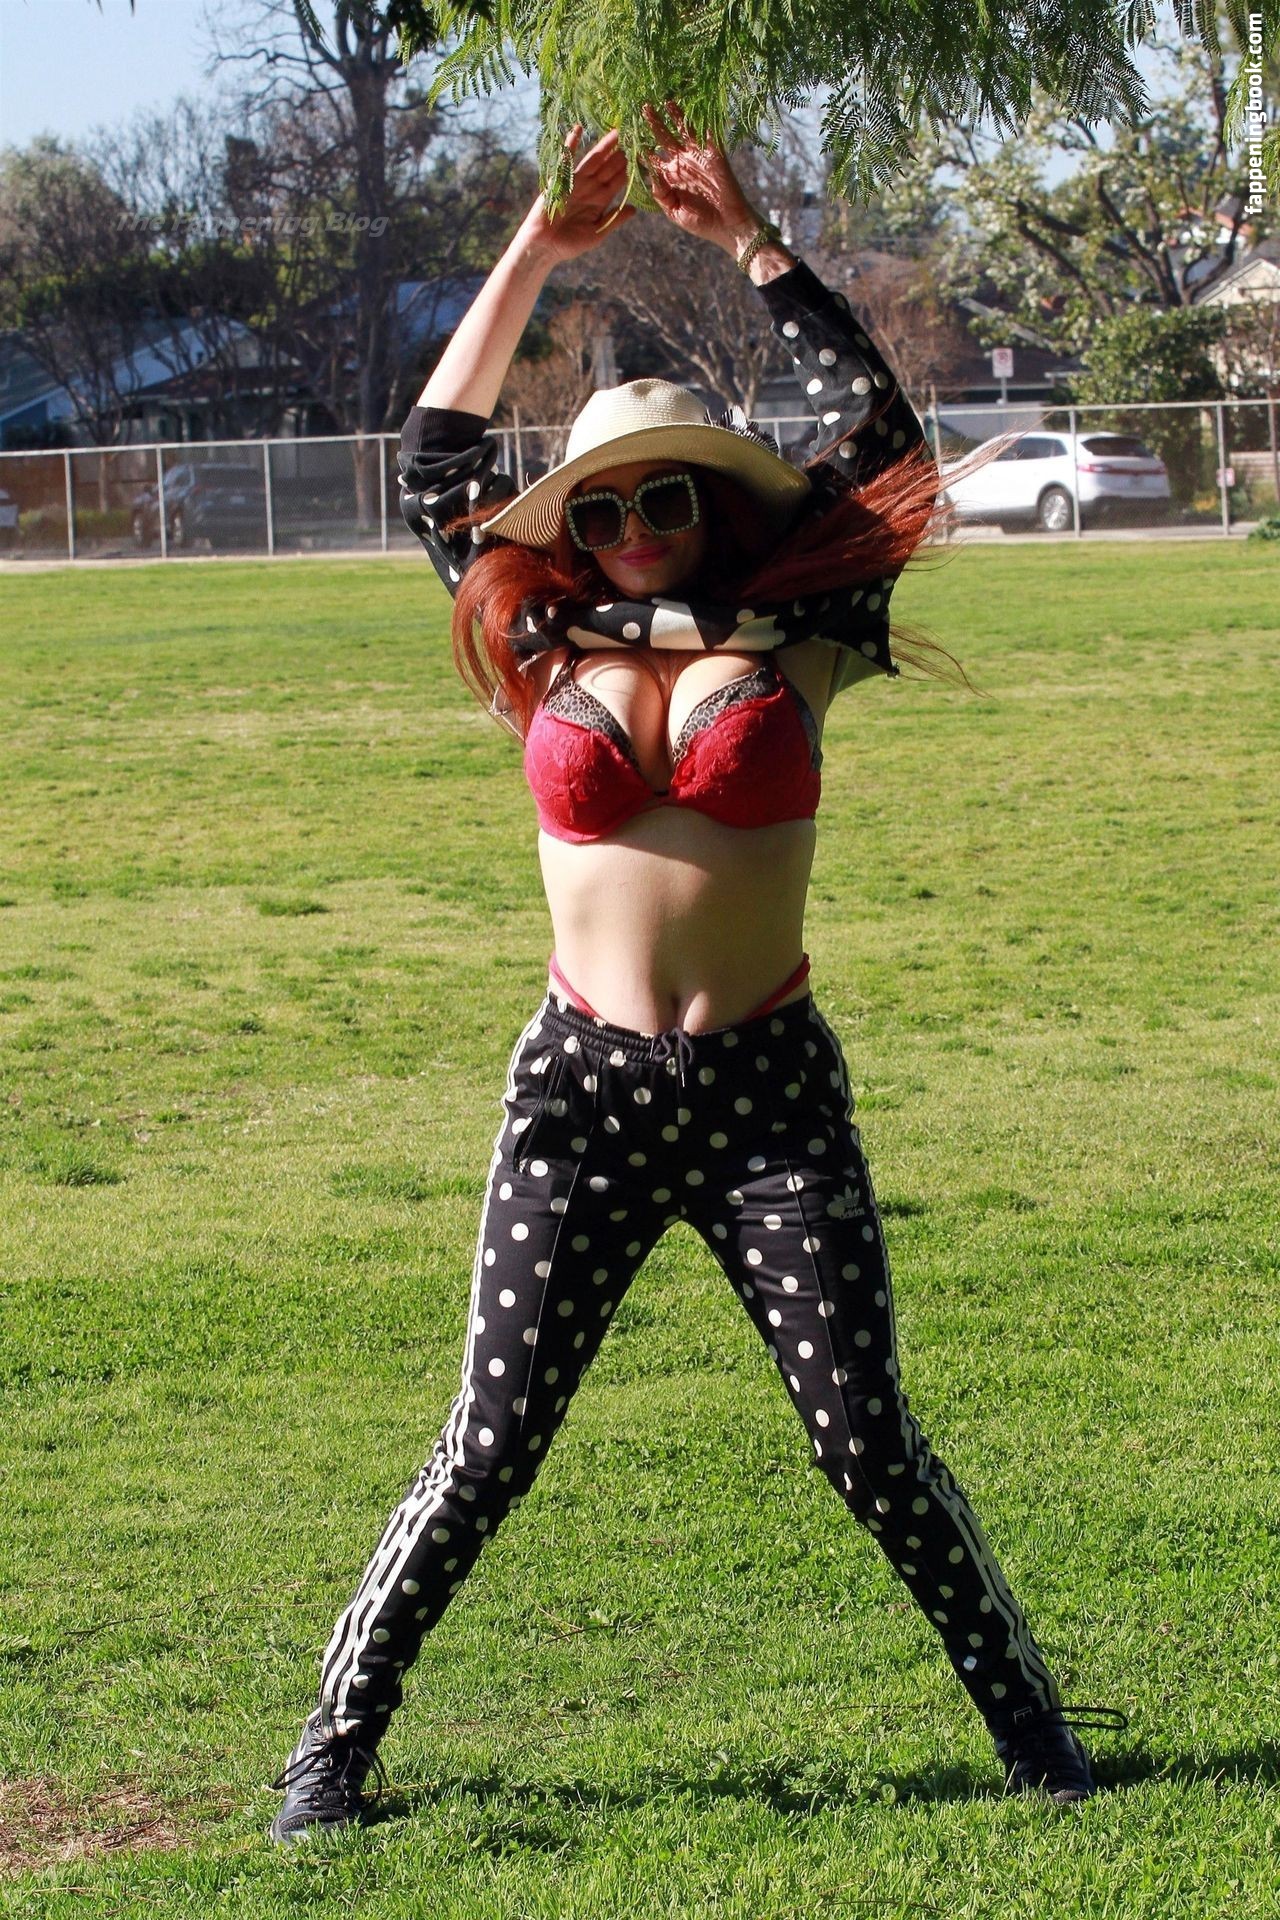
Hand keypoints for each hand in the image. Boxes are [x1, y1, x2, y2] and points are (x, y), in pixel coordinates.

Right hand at [520, 125, 636, 264]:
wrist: (545, 247)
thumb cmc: (570, 244)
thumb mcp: (597, 233)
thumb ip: (614, 219)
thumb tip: (635, 210)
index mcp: (600, 201)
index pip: (617, 181)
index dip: (628, 169)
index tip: (642, 156)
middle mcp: (590, 188)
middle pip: (608, 167)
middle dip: (620, 154)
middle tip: (633, 136)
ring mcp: (576, 182)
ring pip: (593, 160)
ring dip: (604, 146)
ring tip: (616, 131)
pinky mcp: (561, 180)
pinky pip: (567, 159)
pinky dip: (570, 144)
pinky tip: (578, 129)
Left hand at [641, 100, 759, 253]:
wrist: (729, 226)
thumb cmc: (700, 223)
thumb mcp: (674, 211)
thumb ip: (660, 194)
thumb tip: (649, 174)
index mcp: (670, 176)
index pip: (652, 157)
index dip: (641, 146)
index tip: (627, 134)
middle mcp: (682, 162)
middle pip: (664, 138)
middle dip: (654, 123)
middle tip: (642, 108)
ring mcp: (698, 156)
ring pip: (684, 130)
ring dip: (675, 116)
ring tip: (665, 101)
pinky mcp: (714, 153)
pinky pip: (707, 132)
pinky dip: (702, 119)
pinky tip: (694, 106)